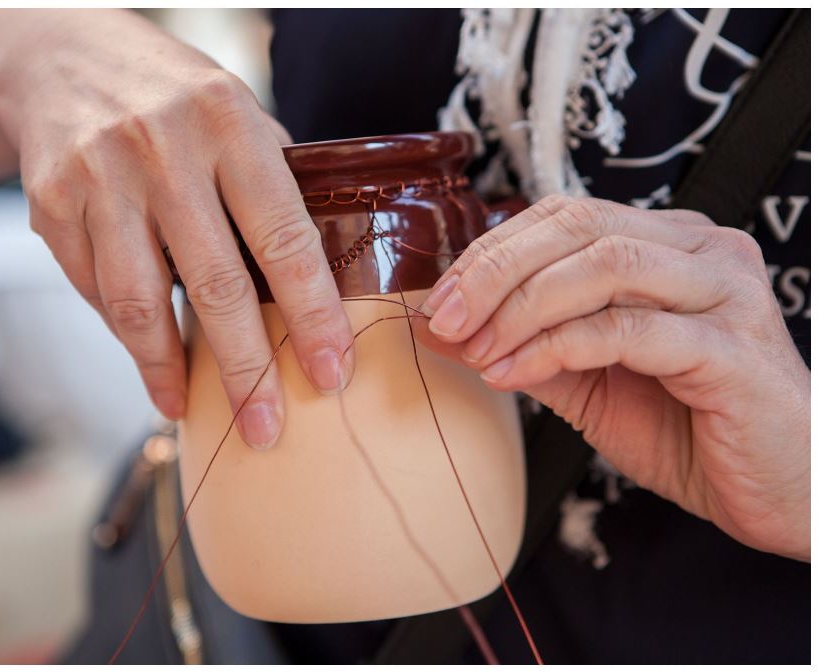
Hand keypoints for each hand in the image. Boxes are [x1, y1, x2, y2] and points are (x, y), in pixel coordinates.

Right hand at [1, 11, 353, 446]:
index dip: (312, 314)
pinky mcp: (50, 203)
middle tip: (266, 427)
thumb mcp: (235, 114)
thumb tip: (313, 282)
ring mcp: (98, 176)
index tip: (331, 372)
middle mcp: (161, 147)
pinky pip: (94, 290)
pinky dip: (127, 332)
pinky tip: (149, 357)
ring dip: (169, 369)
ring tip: (194, 410)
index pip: (284, 235)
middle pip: (214, 284)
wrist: (58, 57)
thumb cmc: (170, 97)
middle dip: (246, 369)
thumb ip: (271, 184)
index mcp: (228, 123)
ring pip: (140, 301)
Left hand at [414, 195, 809, 560]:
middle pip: (577, 227)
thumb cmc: (687, 428)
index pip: (564, 217)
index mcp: (668, 244)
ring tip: (475, 348)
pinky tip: (512, 373)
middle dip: (494, 271)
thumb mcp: (586, 380)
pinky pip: (625, 331)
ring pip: (603, 267)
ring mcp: (723, 292)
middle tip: (444, 318)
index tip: (439, 299)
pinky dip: (554, 348)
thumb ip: (520, 343)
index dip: (491, 251)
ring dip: (520, 307)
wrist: (779, 490)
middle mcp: (701, 251)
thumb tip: (438, 327)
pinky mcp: (729, 347)